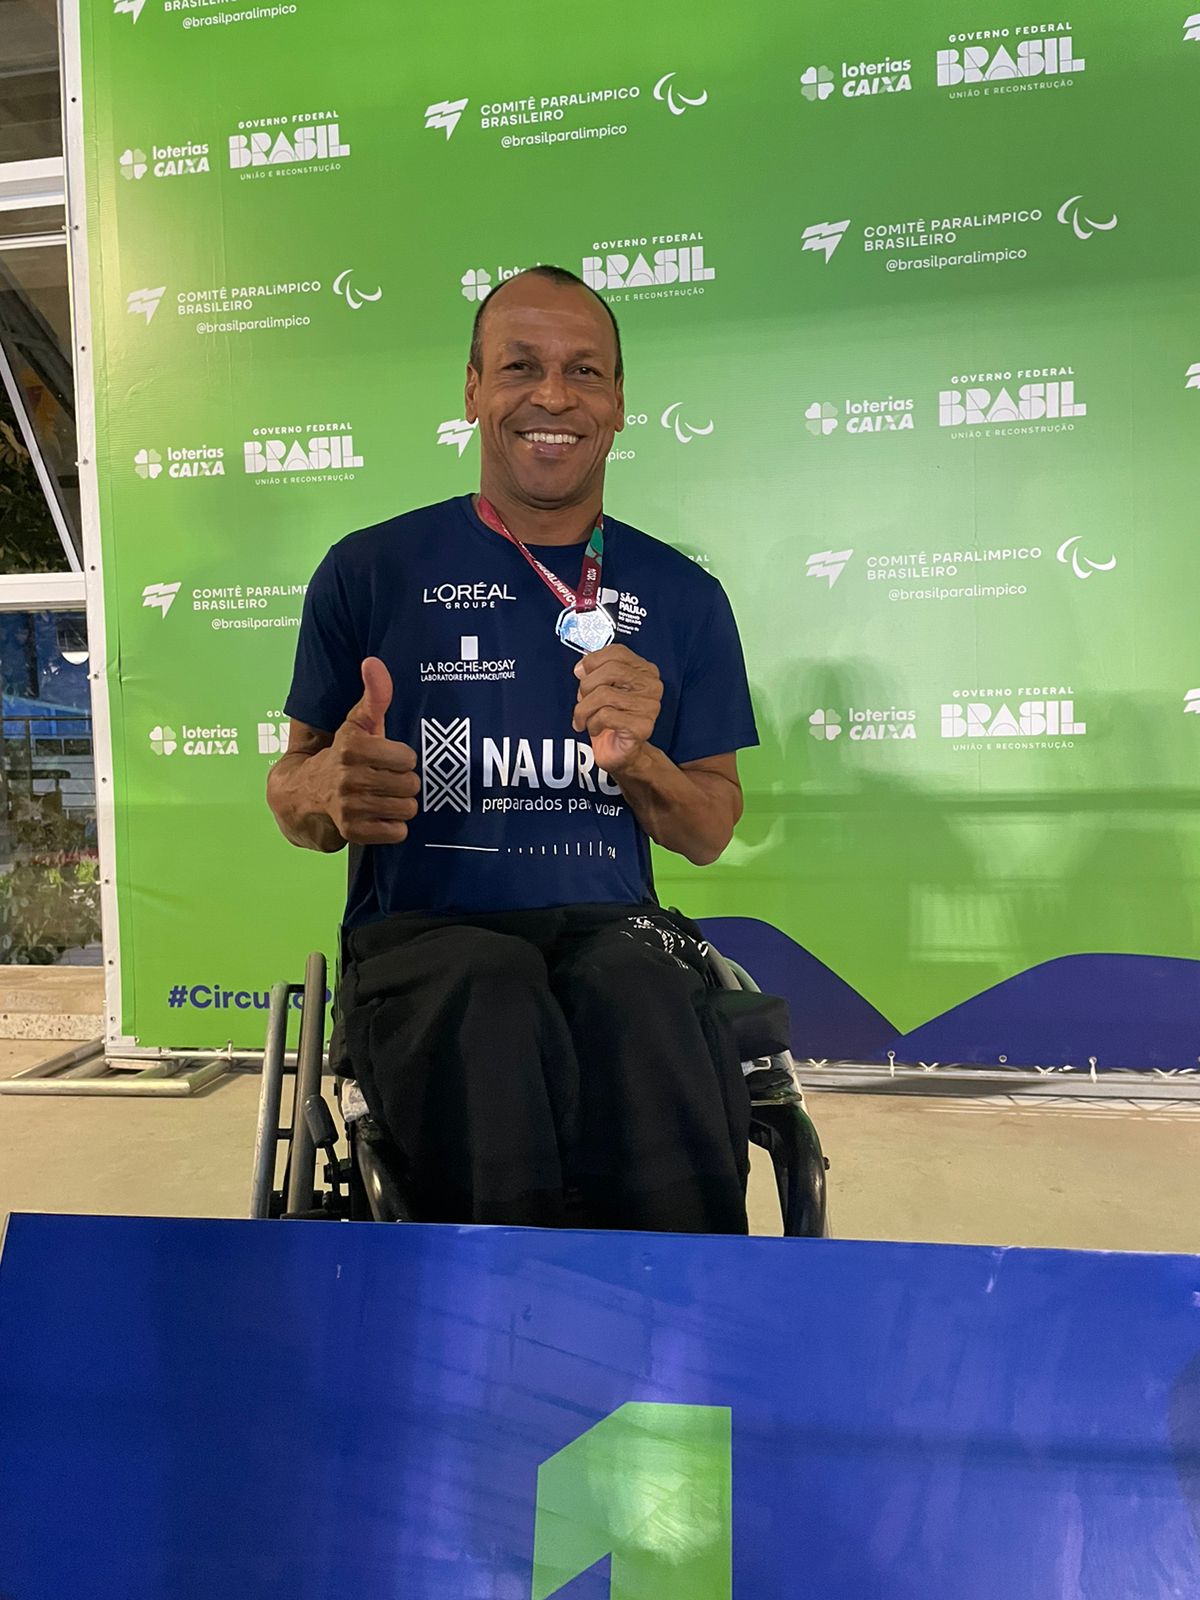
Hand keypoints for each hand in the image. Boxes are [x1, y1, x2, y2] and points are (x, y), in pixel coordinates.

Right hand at [316, 658, 419, 844]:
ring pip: (407, 809)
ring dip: (400, 805)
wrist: (302, 794)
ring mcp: (349, 806)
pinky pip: (397, 833)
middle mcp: (348, 776)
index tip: (388, 759)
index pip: (408, 758)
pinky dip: (392, 827)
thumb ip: (373, 696)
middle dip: (404, 783)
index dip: (403, 759)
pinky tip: (378, 817)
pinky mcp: (352, 832)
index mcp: (352, 746)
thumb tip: (373, 662)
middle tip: (386, 781)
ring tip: (383, 798)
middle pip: (411, 785)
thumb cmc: (342, 755)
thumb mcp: (356, 724)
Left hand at [571, 643, 662, 776]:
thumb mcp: (602, 688)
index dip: (593, 661)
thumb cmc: (611, 719)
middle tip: (581, 700)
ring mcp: (650, 706)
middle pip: (611, 670)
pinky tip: (596, 729)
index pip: (618, 652)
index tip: (581, 673)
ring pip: (604, 694)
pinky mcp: (642, 726)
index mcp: (646, 671)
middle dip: (587, 685)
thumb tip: (582, 668)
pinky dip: (592, 723)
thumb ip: (596, 672)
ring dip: (585, 708)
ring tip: (585, 719)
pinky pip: (605, 715)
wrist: (622, 754)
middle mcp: (652, 686)